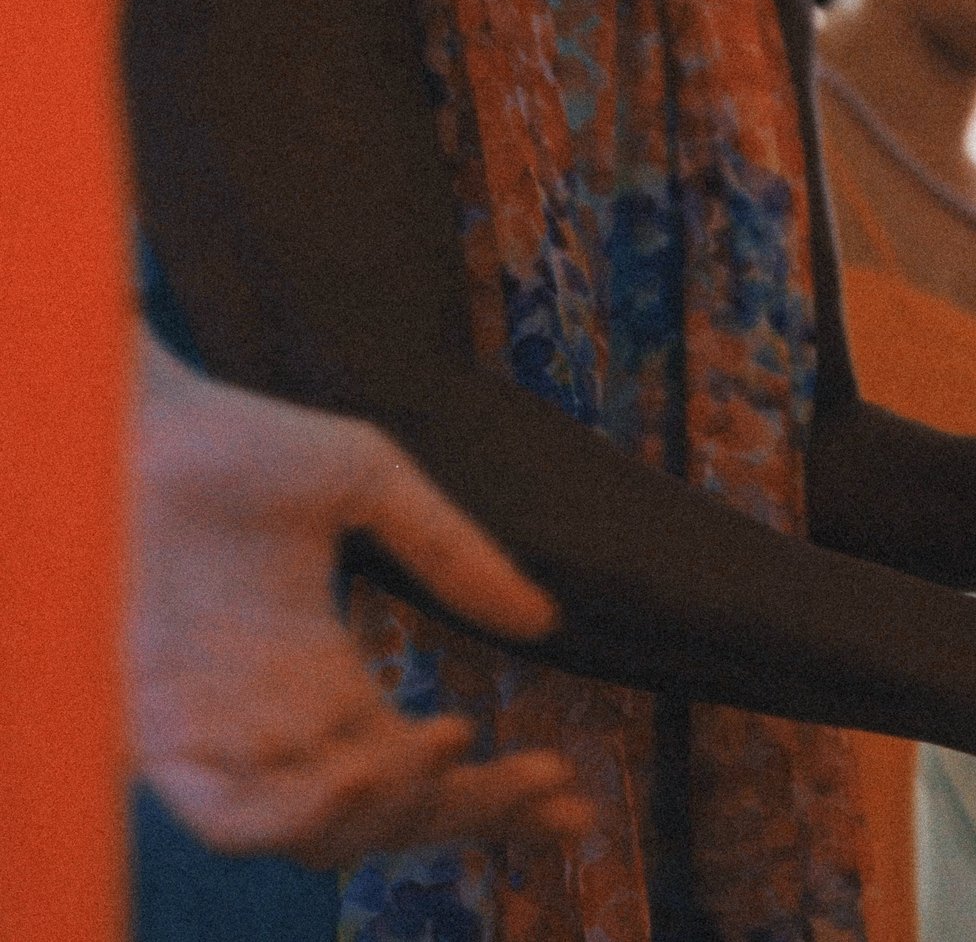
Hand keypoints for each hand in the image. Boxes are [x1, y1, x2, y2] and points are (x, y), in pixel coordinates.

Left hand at [129, 336, 592, 867]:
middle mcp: (276, 725)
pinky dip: (306, 819)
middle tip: (551, 785)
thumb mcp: (373, 484)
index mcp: (325, 678)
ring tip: (459, 746)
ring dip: (402, 815)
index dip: (494, 795)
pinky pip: (233, 821)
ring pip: (321, 837)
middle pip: (387, 818)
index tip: (569, 791)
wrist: (126, 417)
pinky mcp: (160, 733)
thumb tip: (543, 624)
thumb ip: (454, 554)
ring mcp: (220, 734)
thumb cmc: (235, 439)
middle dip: (477, 815)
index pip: (417, 770)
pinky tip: (370, 767)